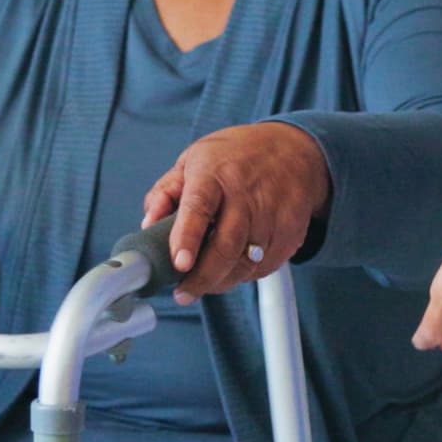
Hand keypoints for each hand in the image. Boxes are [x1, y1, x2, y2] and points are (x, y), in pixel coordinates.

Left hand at [144, 122, 332, 301]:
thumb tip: (148, 226)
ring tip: (206, 281)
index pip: (199, 207)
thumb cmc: (235, 156)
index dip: (187, 238)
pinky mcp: (291, 232)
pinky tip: (234, 266)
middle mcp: (246, 192)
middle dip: (203, 278)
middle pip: (226, 246)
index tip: (179, 264)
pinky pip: (265, 267)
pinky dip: (245, 275)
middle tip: (184, 293)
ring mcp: (273, 213)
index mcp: (214, 172)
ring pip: (246, 264)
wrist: (293, 148)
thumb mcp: (193, 160)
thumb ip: (165, 193)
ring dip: (222, 280)